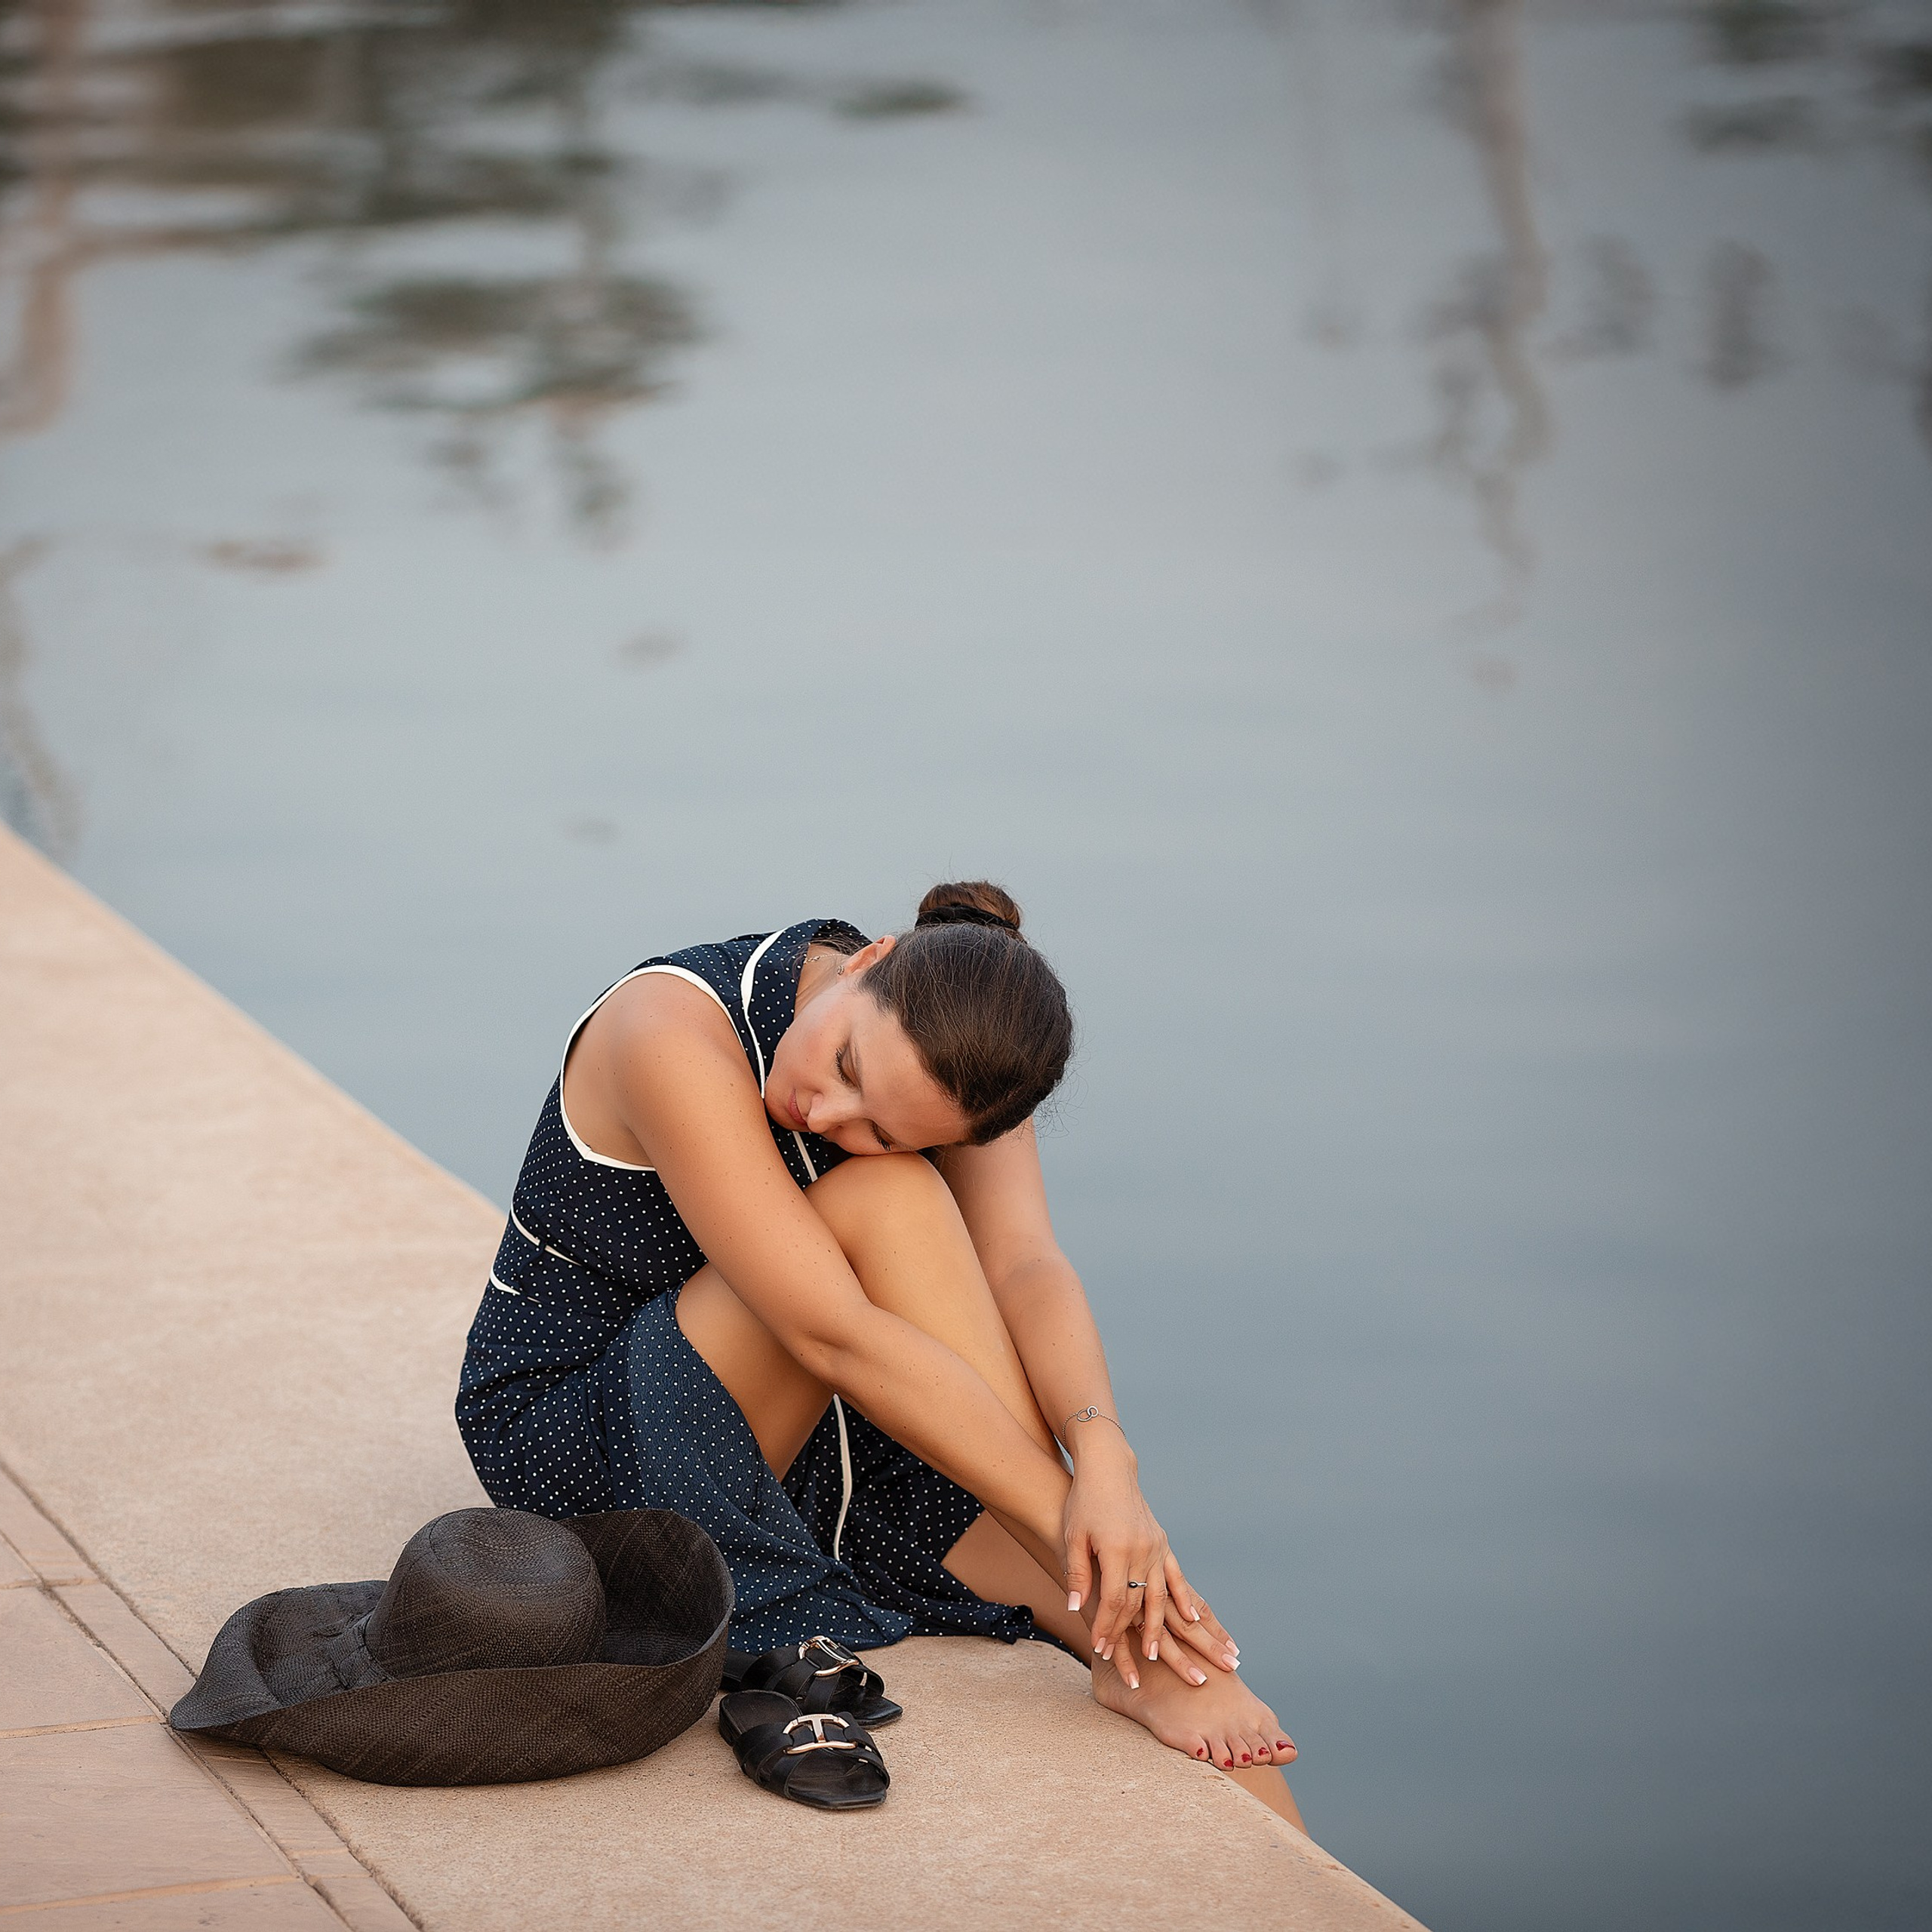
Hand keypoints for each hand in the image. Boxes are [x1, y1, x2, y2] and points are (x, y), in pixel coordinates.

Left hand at [1060, 1437, 1238, 1687]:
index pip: (1114, 1600)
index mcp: (1116, 1548)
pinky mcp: (1163, 1543)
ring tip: (1157, 1654)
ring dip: (1159, 1627)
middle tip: (1126, 1663)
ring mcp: (1156, 1546)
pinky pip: (1177, 1577)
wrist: (1108, 1470)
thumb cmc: (1083, 1503)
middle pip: (1137, 1603)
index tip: (1100, 1650)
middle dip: (1128, 1634)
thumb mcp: (1073, 1537)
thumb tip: (1076, 1610)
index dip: (1107, 1628)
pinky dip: (1184, 1600)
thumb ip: (1077, 1574)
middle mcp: (1141, 1550)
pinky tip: (1193, 1620)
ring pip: (1161, 1596)